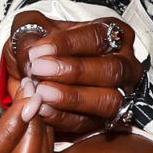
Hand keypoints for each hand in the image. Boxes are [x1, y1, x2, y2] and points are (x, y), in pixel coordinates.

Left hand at [7, 12, 143, 137]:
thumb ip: (29, 33)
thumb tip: (31, 51)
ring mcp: (119, 94)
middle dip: (74, 71)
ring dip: (72, 97)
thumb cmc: (40, 47)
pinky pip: (88, 122)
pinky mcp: (102, 120)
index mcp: (111, 33)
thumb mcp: (30, 29)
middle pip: (111, 70)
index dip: (68, 44)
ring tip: (41, 92)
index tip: (38, 51)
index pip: (97, 37)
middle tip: (39, 70)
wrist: (31, 75)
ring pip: (108, 100)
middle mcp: (123, 64)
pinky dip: (63, 117)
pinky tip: (42, 108)